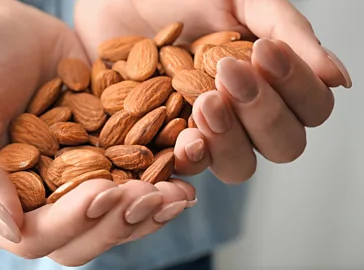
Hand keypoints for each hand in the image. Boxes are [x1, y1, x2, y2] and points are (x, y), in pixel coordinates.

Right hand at [0, 0, 195, 264]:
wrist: (7, 30)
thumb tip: (6, 227)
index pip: (36, 236)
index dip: (72, 222)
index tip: (105, 191)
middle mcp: (38, 202)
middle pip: (83, 237)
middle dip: (120, 221)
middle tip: (153, 195)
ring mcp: (73, 182)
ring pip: (115, 217)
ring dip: (149, 210)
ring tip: (179, 193)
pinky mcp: (102, 157)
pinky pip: (133, 180)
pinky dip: (161, 179)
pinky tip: (184, 169)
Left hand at [74, 0, 351, 182]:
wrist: (120, 0)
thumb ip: (288, 32)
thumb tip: (337, 79)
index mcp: (272, 81)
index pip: (311, 107)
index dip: (297, 88)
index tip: (263, 53)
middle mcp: (246, 115)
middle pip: (283, 145)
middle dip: (263, 113)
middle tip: (230, 73)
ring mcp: (207, 133)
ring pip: (241, 167)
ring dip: (231, 141)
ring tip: (206, 103)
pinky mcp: (166, 144)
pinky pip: (188, 169)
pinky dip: (191, 158)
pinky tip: (185, 139)